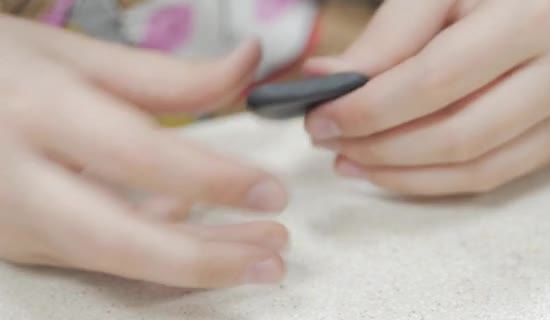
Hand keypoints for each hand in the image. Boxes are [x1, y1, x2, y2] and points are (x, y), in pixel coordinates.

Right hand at [0, 16, 288, 287]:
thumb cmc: (0, 70)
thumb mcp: (75, 56)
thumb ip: (166, 74)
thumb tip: (246, 66)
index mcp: (38, 109)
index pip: (141, 155)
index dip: (213, 178)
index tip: (270, 190)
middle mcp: (18, 176)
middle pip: (120, 238)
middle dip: (206, 258)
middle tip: (274, 255)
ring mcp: (13, 221)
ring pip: (115, 258)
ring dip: (194, 262)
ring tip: (257, 255)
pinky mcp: (18, 244)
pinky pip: (101, 254)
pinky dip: (157, 246)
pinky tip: (199, 231)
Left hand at [305, 0, 549, 195]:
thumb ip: (388, 35)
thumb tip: (324, 78)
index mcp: (532, 19)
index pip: (436, 80)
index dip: (371, 108)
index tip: (320, 117)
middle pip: (455, 134)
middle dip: (378, 146)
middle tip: (328, 139)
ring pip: (471, 168)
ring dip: (398, 173)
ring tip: (348, 159)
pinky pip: (488, 179)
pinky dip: (428, 182)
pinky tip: (386, 171)